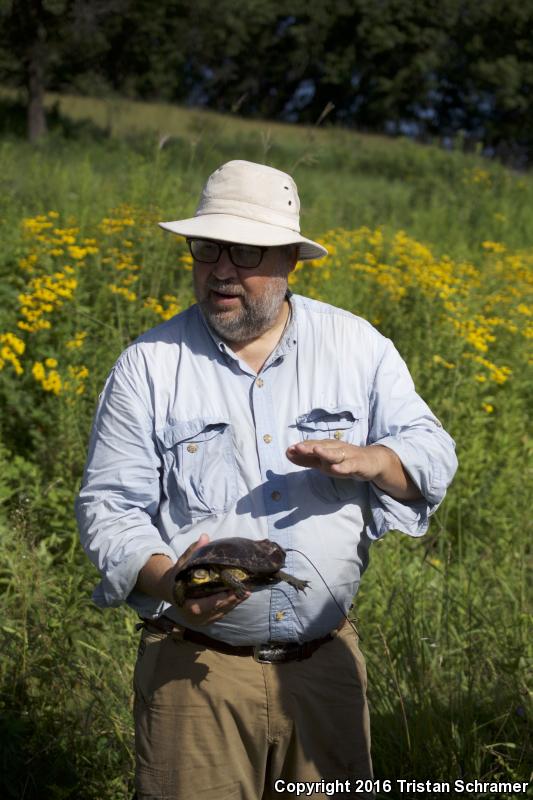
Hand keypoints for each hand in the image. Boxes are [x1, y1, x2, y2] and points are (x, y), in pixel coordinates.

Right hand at [172, 534, 250, 626]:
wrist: (168, 589)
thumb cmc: (177, 576)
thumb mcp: (183, 563)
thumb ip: (194, 551)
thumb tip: (205, 537)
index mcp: (189, 605)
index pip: (210, 604)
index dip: (224, 598)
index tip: (236, 589)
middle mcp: (195, 616)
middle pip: (219, 609)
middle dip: (234, 599)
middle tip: (247, 590)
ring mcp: (201, 620)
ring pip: (221, 612)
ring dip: (234, 603)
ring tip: (246, 592)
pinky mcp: (205, 620)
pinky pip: (220, 614)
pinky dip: (229, 606)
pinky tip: (239, 597)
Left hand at [286, 440, 421, 500]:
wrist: (371, 461)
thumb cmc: (343, 460)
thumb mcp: (324, 462)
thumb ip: (306, 459)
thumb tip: (288, 454)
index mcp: (327, 447)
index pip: (312, 447)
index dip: (301, 449)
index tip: (288, 450)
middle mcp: (336, 448)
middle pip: (322, 447)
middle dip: (309, 447)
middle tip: (297, 448)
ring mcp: (347, 455)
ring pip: (336, 454)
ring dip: (325, 453)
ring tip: (316, 451)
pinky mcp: (358, 464)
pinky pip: (350, 465)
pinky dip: (343, 467)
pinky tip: (335, 468)